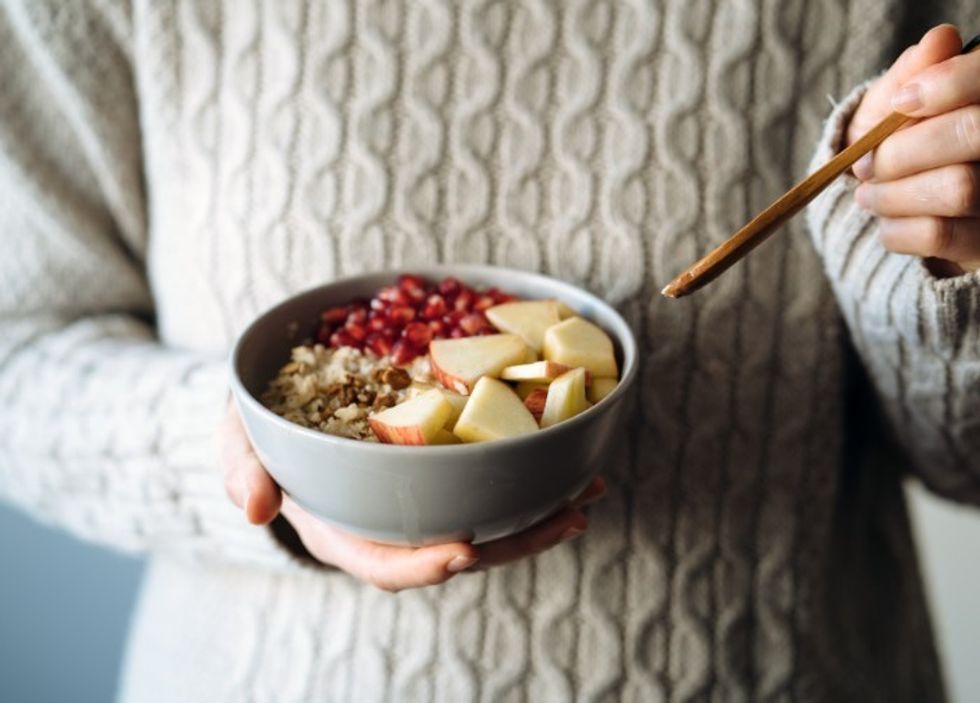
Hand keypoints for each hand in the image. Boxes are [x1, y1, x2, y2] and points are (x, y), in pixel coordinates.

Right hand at [217, 403, 603, 591]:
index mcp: (342, 531)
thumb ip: (243, 471)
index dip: (420, 566)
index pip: (383, 564)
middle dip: (513, 542)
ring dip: (538, 513)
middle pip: (455, 549)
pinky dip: (529, 478)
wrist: (282, 411)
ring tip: (586, 494)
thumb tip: (256, 509)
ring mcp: (419, 505)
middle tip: (568, 519)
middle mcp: (390, 527)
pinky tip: (567, 462)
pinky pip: (488, 486)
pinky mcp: (440, 478)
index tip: (462, 554)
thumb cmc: (260, 432)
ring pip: (484, 522)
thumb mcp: (238, 443)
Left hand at [848, 25, 979, 276]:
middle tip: (864, 166)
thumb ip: (912, 75)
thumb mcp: (890, 109)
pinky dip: (897, 230)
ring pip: (958, 187)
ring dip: (894, 194)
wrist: (896, 215)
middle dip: (904, 150)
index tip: (901, 103)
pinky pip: (940, 234)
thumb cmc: (896, 148)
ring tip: (868, 196)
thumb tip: (940, 41)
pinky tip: (886, 225)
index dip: (948, 84)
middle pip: (974, 132)